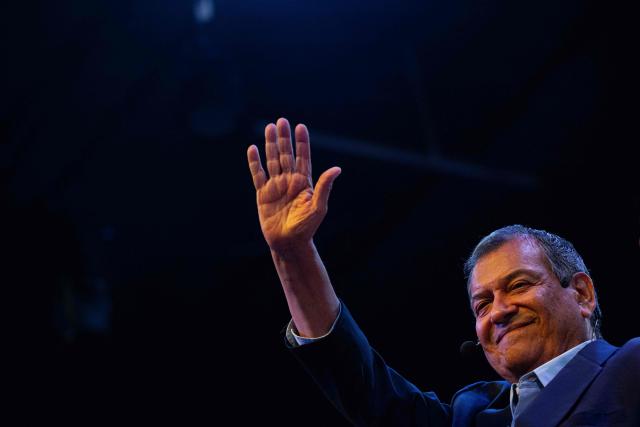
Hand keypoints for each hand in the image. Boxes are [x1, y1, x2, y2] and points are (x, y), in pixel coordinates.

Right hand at [247, 118, 340, 251]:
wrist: (289, 243)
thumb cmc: (306, 227)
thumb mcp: (318, 207)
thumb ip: (325, 186)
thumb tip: (337, 169)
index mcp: (304, 182)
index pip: (303, 157)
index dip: (302, 142)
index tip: (300, 127)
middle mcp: (290, 181)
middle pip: (286, 154)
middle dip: (284, 138)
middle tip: (281, 121)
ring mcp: (276, 186)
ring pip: (272, 160)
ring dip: (270, 145)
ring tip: (268, 127)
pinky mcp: (263, 194)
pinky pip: (258, 174)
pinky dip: (254, 162)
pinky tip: (252, 149)